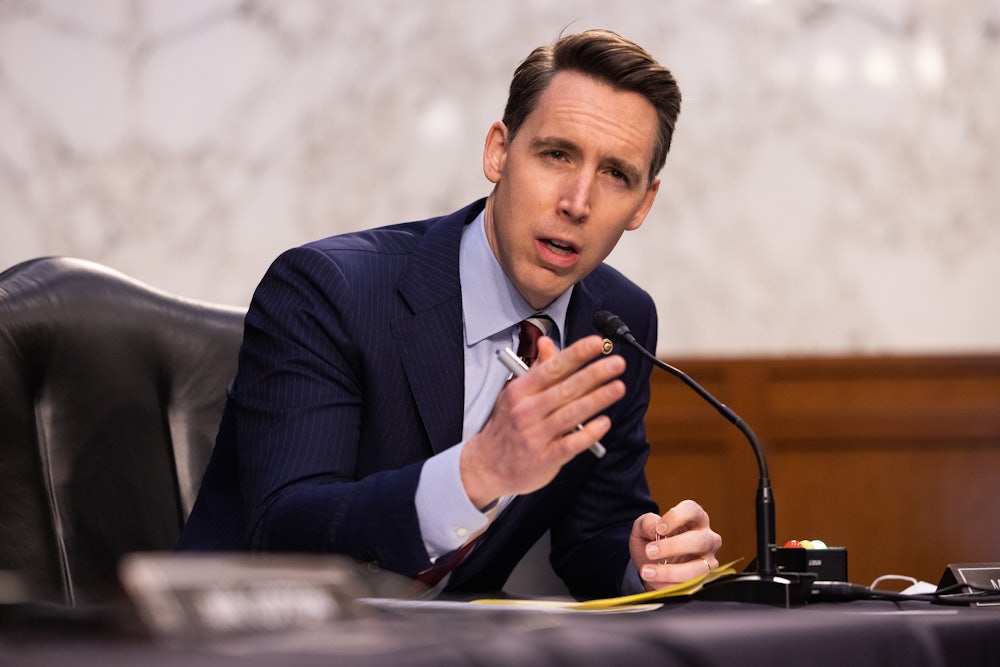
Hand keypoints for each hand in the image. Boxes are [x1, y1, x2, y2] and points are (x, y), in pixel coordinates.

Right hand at [460, 335, 625, 507]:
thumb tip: (548, 343)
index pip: (552, 367)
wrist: (487, 465)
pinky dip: (589, 433)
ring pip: (571, 413)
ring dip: (597, 399)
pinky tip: (604, 422)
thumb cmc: (506, 425)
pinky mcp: (545, 458)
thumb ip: (536, 369)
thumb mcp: (515, 393)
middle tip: (617, 363)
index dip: (577, 354)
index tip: (598, 343)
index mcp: (520, 391)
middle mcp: (526, 411)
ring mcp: (535, 435)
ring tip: (618, 387)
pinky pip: (571, 444)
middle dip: (594, 374)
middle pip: (566, 388)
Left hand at [629, 500, 721, 589]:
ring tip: (647, 571)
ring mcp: (709, 560)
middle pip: (699, 541)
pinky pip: (692, 586)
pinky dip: (671, 586)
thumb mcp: (643, 528)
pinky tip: (655, 582)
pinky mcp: (705, 580)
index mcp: (695, 518)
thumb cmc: (652, 541)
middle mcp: (707, 537)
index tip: (659, 529)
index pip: (692, 510)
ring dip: (671, 572)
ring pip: (699, 568)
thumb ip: (646, 523)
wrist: (652, 565)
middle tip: (649, 551)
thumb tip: (654, 528)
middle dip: (673, 547)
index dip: (676, 518)